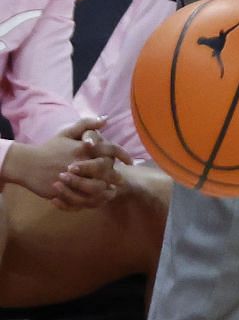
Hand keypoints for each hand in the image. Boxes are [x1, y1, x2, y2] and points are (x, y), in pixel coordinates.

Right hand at [6, 119, 131, 207]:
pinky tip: (97, 198)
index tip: (131, 161)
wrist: (26, 163)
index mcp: (83, 148)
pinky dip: (92, 200)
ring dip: (106, 190)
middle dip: (115, 176)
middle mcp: (80, 162)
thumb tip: (106, 119)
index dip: (123, 155)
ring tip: (110, 191)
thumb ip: (86, 125)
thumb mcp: (66, 133)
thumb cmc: (49, 148)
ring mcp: (72, 178)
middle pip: (106, 171)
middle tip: (120, 180)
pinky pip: (83, 199)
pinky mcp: (64, 191)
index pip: (110, 150)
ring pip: (97, 187)